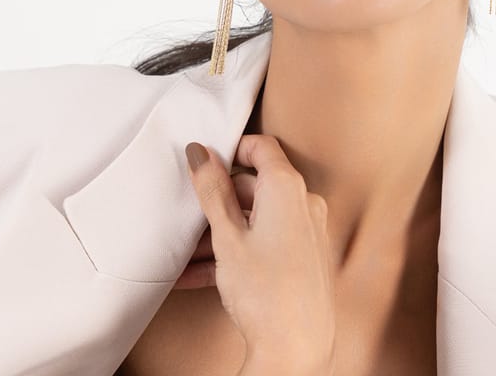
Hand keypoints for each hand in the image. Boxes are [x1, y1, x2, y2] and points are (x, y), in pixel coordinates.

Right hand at [182, 135, 336, 366]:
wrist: (296, 349)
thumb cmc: (266, 292)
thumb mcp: (227, 235)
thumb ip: (213, 190)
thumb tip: (201, 154)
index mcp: (287, 187)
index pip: (261, 146)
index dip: (232, 149)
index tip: (207, 162)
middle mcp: (304, 203)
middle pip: (256, 184)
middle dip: (220, 199)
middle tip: (190, 215)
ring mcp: (307, 231)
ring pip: (257, 218)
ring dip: (222, 231)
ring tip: (188, 255)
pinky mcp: (305, 256)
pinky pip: (267, 241)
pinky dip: (238, 250)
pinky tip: (202, 274)